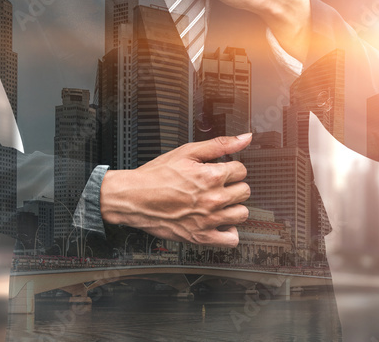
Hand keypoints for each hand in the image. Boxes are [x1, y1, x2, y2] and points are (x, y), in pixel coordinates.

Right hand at [99, 133, 252, 247]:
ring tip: (220, 203)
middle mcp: (213, 199)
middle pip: (245, 191)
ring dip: (234, 207)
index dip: (231, 168)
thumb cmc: (156, 176)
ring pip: (242, 214)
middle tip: (219, 186)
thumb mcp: (187, 152)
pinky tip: (220, 222)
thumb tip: (245, 138)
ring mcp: (208, 220)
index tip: (222, 171)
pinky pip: (231, 239)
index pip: (242, 170)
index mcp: (211, 176)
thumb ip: (220, 145)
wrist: (133, 198)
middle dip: (234, 186)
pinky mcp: (201, 237)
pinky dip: (230, 232)